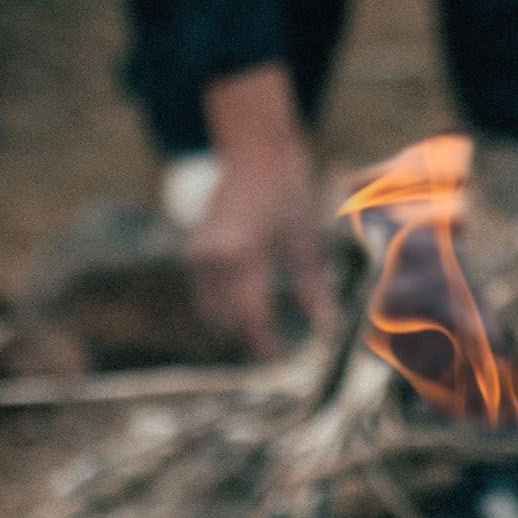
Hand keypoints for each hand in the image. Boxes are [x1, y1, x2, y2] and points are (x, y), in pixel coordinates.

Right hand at [188, 64, 333, 357]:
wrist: (255, 154)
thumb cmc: (288, 194)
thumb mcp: (307, 242)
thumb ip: (314, 291)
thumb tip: (323, 331)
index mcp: (242, 254)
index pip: (250, 316)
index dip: (265, 345)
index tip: (281, 363)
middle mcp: (211, 257)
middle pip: (225, 320)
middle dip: (249, 339)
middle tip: (277, 353)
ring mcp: (197, 254)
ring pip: (210, 310)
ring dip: (234, 327)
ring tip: (266, 338)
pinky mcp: (194, 253)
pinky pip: (205, 294)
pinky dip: (224, 309)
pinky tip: (250, 314)